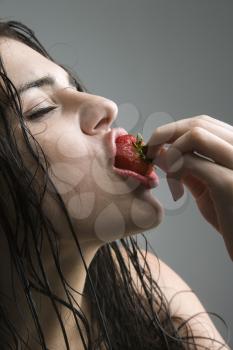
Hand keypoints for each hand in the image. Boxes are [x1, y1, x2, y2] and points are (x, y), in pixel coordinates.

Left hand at [146, 115, 232, 260]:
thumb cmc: (231, 219)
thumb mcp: (210, 189)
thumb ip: (192, 169)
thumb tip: (165, 153)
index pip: (204, 123)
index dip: (175, 129)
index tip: (156, 144)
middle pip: (198, 123)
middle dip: (166, 133)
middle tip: (149, 151)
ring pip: (195, 135)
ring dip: (169, 148)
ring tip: (160, 168)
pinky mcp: (229, 182)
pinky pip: (190, 162)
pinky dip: (173, 169)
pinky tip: (174, 188)